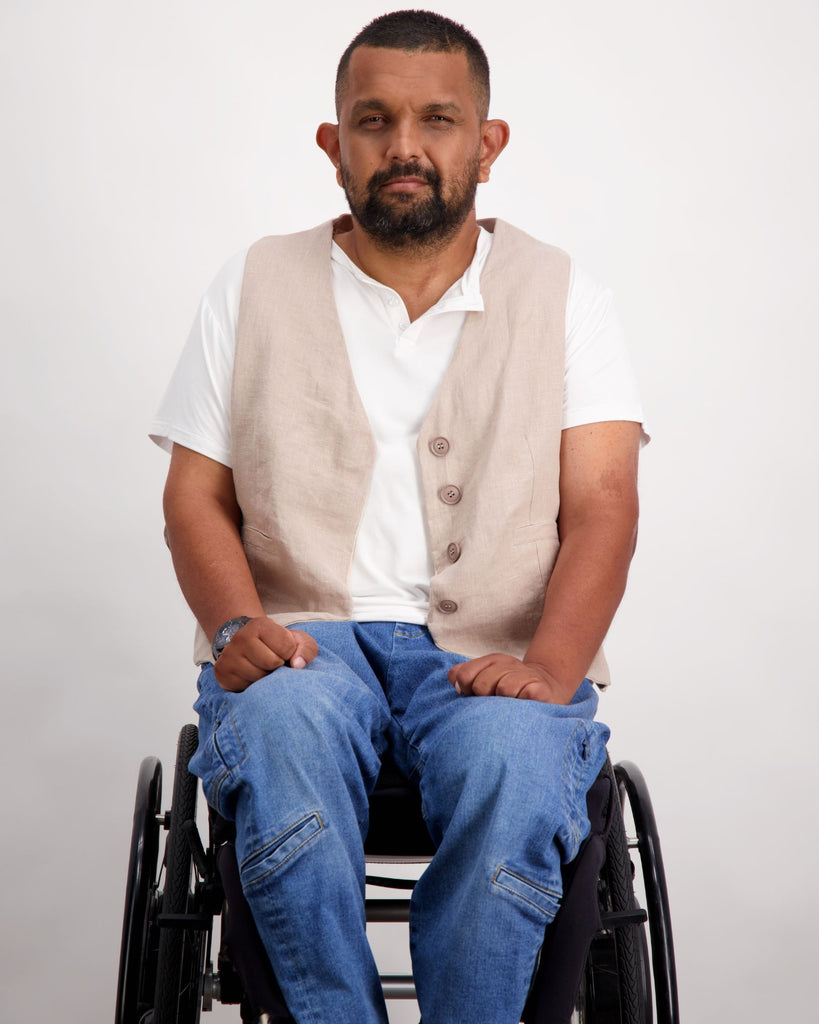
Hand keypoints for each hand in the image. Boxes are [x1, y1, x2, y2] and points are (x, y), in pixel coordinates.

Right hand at [214, 617, 317, 691]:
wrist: (251, 648)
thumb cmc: (279, 645)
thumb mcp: (297, 641)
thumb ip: (306, 649)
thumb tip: (297, 665)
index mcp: (260, 625)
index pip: (286, 647)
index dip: (290, 653)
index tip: (284, 651)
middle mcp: (240, 637)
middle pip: (272, 663)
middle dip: (278, 666)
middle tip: (273, 662)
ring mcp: (228, 655)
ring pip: (258, 677)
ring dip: (266, 678)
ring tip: (263, 669)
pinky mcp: (221, 673)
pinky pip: (245, 687)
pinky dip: (252, 686)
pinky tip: (252, 676)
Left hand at [447, 654, 576, 705]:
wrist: (548, 688)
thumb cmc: (510, 688)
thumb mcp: (486, 677)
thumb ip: (465, 676)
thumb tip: (458, 686)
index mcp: (492, 660)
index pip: (464, 674)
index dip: (464, 689)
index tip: (472, 696)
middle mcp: (508, 663)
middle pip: (481, 685)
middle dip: (484, 698)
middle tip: (495, 703)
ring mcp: (525, 674)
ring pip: (503, 689)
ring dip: (504, 703)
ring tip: (511, 705)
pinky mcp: (539, 688)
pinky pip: (523, 696)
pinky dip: (521, 704)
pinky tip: (524, 705)